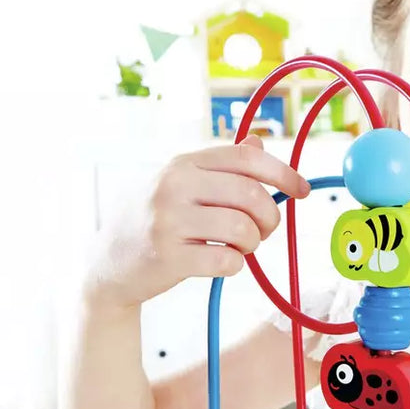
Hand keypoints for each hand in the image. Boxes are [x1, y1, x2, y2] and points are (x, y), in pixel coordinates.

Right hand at [83, 134, 310, 311]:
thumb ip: (219, 166)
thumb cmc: (152, 221)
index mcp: (182, 163)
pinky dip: (235, 266)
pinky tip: (220, 263)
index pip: (246, 158)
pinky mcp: (169, 258)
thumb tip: (259, 143)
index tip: (302, 190)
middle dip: (270, 217)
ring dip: (252, 244)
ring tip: (239, 248)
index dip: (283, 173)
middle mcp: (174, 186)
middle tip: (264, 231)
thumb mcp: (177, 184)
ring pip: (243, 230)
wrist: (107, 264)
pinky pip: (228, 262)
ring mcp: (169, 222)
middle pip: (251, 195)